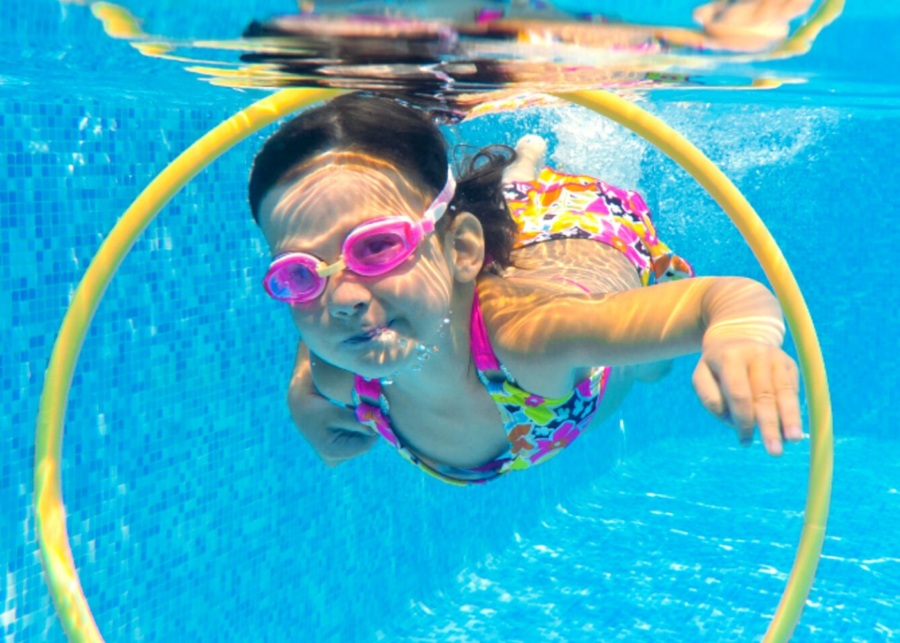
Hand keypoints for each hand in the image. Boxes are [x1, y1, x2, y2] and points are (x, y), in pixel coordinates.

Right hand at [287, 348, 378, 467]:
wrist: (302, 406)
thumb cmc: (317, 408)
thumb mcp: (337, 413)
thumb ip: (358, 422)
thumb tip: (377, 428)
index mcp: (331, 452)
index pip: (364, 446)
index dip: (374, 432)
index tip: (380, 417)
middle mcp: (333, 459)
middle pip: (362, 445)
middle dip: (367, 428)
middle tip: (366, 409)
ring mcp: (335, 457)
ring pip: (359, 442)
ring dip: (361, 427)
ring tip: (352, 410)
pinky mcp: (337, 452)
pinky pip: (354, 441)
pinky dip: (356, 428)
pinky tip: (349, 416)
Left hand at [693, 339, 802, 455]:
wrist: (738, 336)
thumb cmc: (717, 367)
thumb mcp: (702, 376)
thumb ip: (710, 398)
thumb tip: (733, 420)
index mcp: (730, 357)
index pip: (739, 394)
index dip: (743, 420)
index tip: (745, 441)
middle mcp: (756, 355)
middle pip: (765, 395)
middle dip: (770, 425)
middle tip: (774, 452)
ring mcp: (776, 357)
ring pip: (785, 392)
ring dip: (790, 419)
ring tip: (793, 440)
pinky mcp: (789, 363)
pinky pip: (793, 390)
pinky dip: (793, 410)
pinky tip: (792, 429)